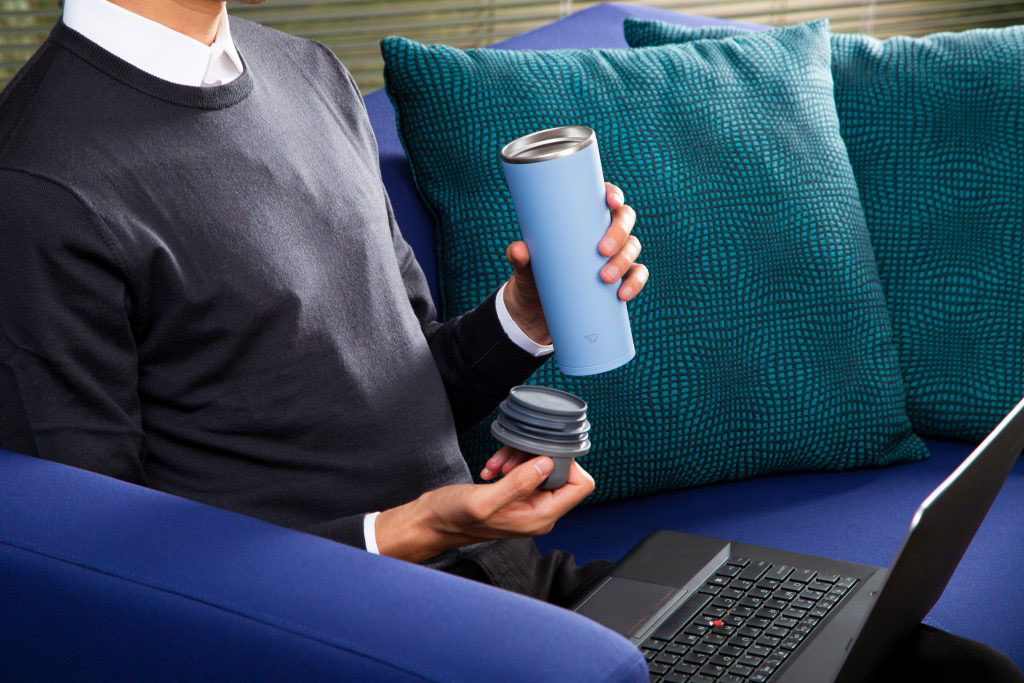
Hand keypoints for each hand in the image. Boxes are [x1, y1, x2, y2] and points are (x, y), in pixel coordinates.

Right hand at [374, 447, 595, 562]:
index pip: (581, 486)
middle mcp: (539, 513)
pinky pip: (525, 471)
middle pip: (562, 473)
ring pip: (542, 468)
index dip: (566, 463)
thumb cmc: (452, 518)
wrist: (432, 522)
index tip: (540, 453)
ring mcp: (529, 505)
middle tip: (511, 459)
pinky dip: (510, 464)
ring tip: (498, 464)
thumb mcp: (483, 500)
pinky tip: (492, 469)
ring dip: (520, 459)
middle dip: (538, 458)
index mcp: (539, 517)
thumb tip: (548, 463)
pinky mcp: (516, 496)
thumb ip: (518, 484)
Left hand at [503, 182, 648, 344]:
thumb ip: (519, 257)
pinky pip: (637, 275)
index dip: (614, 195)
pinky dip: (635, 283)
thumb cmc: (532, 278)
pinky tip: (623, 293)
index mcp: (582, 217)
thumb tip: (518, 250)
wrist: (535, 314)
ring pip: (632, 247)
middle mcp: (602, 232)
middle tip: (602, 250)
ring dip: (624, 259)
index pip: (603, 197)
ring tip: (605, 278)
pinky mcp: (619, 279)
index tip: (610, 202)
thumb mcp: (524, 268)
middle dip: (619, 232)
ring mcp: (613, 255)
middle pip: (624, 219)